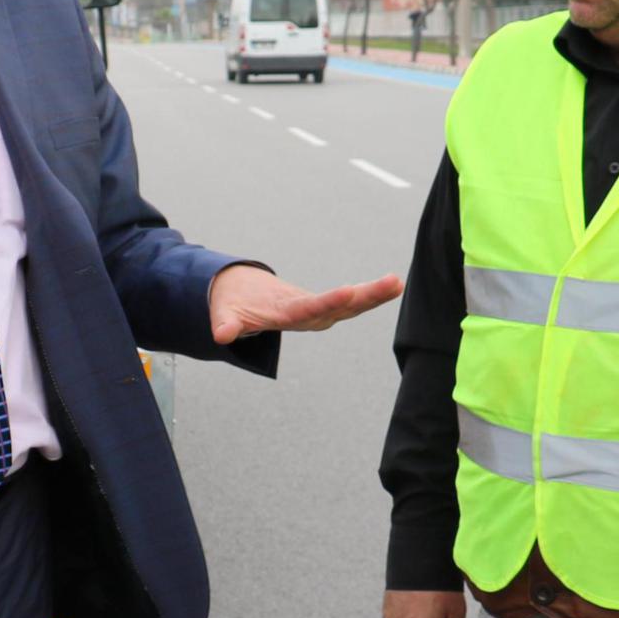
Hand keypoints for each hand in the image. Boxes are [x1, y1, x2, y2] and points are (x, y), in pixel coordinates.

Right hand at [209, 263, 403, 343]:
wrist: (240, 304)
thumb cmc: (233, 305)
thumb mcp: (225, 314)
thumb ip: (225, 324)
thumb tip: (220, 335)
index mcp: (285, 317)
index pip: (309, 311)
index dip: (328, 302)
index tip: (348, 293)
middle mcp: (307, 318)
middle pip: (339, 310)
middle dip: (364, 298)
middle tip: (389, 285)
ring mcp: (318, 314)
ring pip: (350, 306)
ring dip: (374, 295)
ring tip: (397, 282)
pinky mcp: (324, 306)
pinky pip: (352, 300)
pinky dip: (371, 293)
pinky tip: (394, 284)